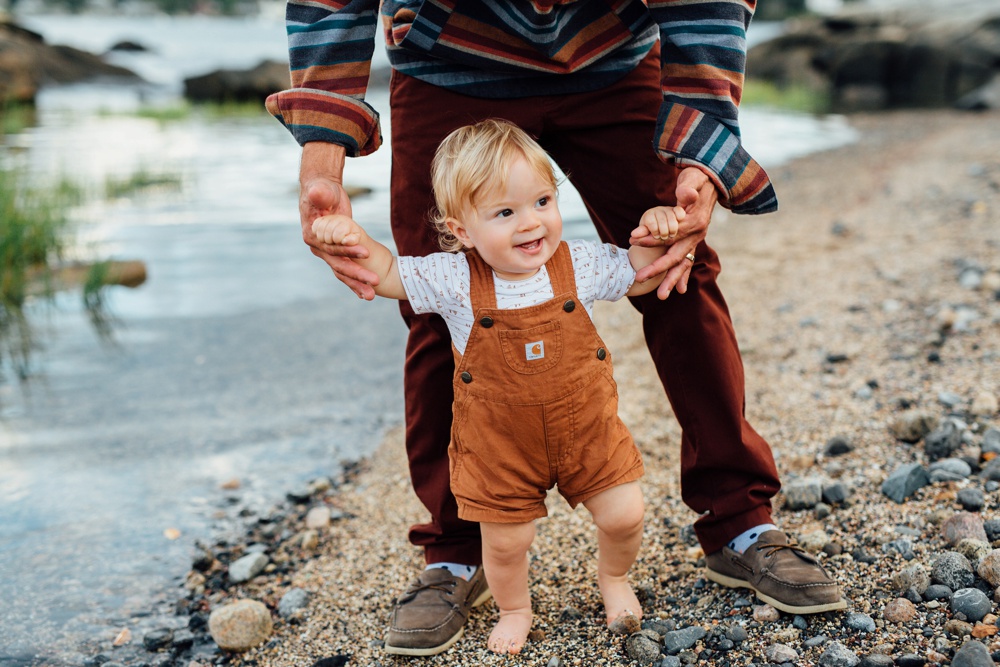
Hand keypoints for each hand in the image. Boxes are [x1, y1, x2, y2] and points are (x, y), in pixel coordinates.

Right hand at [299, 142, 379, 299]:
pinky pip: (345, 271)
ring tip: (371, 295)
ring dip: (357, 283)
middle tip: (375, 280)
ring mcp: (327, 253)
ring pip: (342, 271)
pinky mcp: (336, 254)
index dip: (347, 250)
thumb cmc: (322, 189)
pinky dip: (354, 282)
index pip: (331, 246)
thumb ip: (320, 193)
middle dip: (357, 273)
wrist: (322, 194)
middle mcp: (317, 248)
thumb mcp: (322, 189)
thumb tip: (317, 193)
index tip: (366, 252)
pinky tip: (365, 293)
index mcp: (312, 235)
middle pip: (338, 264)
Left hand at [631, 166, 717, 298]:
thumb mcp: (694, 178)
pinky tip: (680, 290)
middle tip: (639, 278)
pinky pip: (688, 262)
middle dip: (657, 268)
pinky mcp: (693, 242)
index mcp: (694, 221)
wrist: (712, 181)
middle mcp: (697, 234)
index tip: (633, 240)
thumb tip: (685, 194)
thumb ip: (689, 187)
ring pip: (683, 263)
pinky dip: (684, 276)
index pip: (670, 234)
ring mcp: (696, 240)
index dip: (651, 238)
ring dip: (672, 280)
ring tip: (661, 297)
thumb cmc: (698, 179)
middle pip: (676, 255)